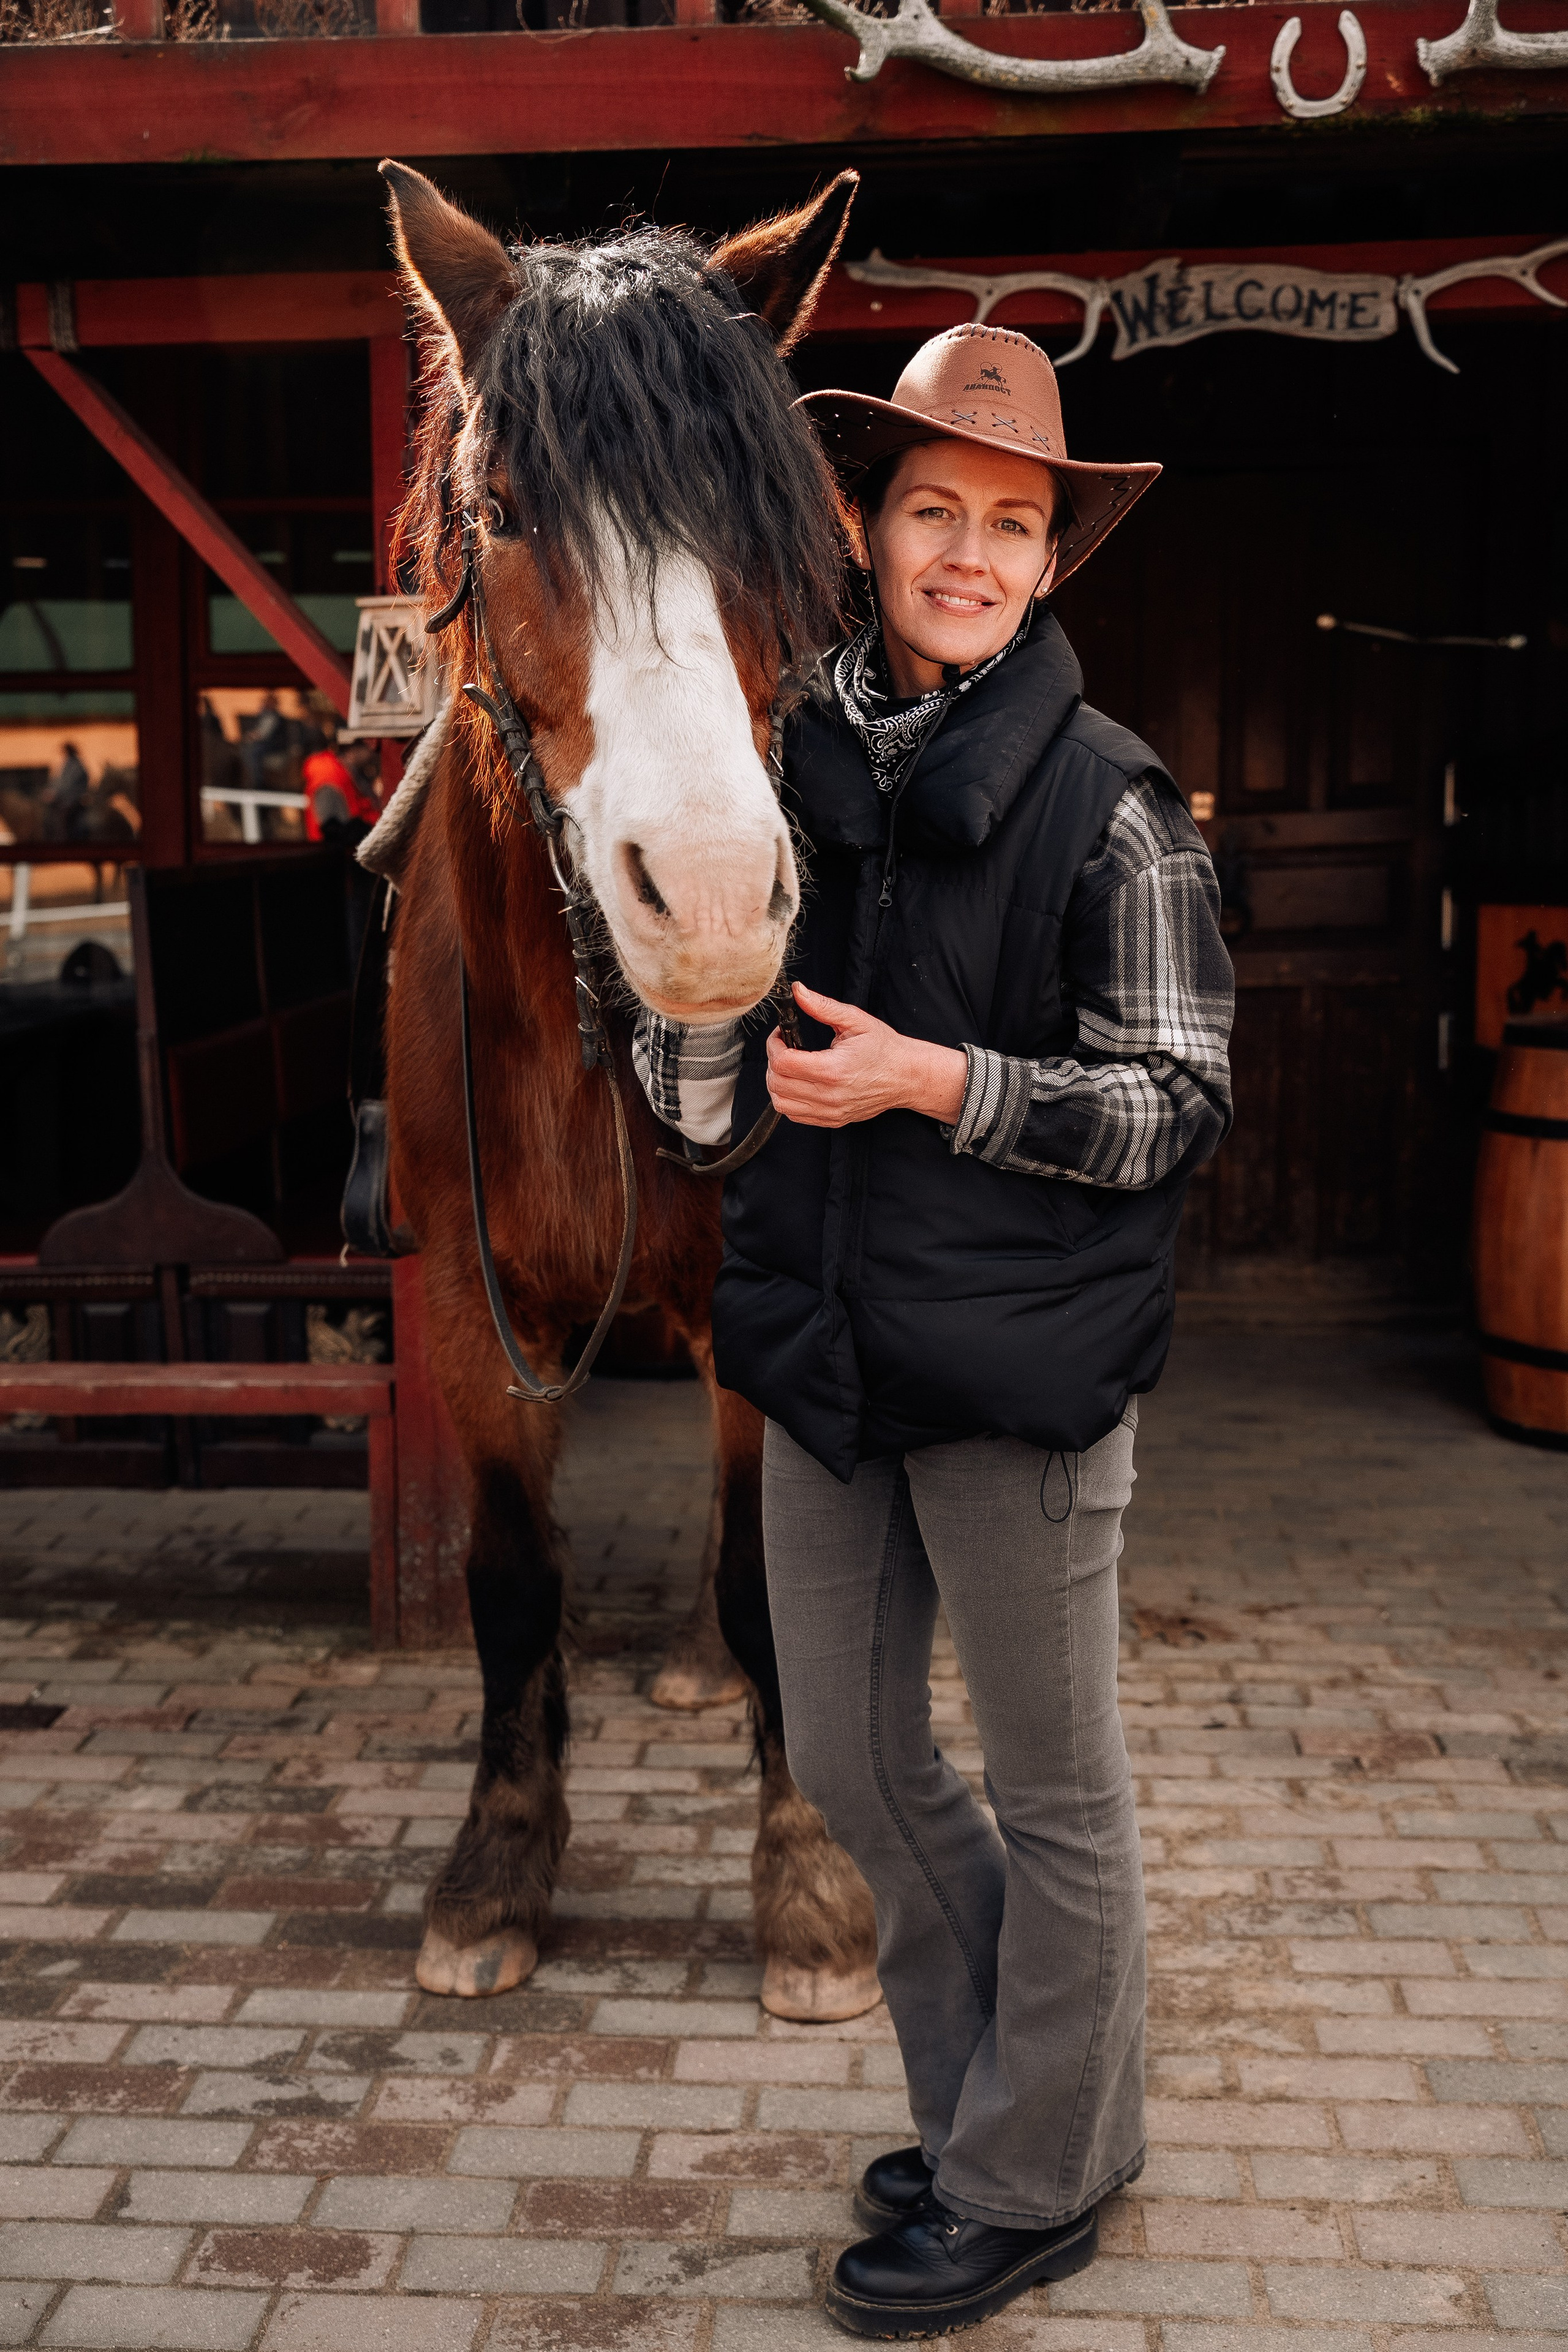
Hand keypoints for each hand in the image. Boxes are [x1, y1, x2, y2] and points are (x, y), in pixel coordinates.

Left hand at [765, 982, 967, 1129]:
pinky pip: (795, 1115)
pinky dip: (789, 1099)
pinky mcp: (832, 1120)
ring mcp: (830, 1111)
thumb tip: (798, 991)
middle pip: (776, 1084)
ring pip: (781, 1103)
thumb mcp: (855, 1020)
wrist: (906, 1076)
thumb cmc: (883, 1048)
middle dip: (773, 1062)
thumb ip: (823, 1006)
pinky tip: (799, 1083)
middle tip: (786, 1048)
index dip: (774, 1044)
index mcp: (833, 1069)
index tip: (782, 1035)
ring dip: (777, 1083)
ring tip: (790, 1067)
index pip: (782, 1062)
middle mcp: (829, 1095)